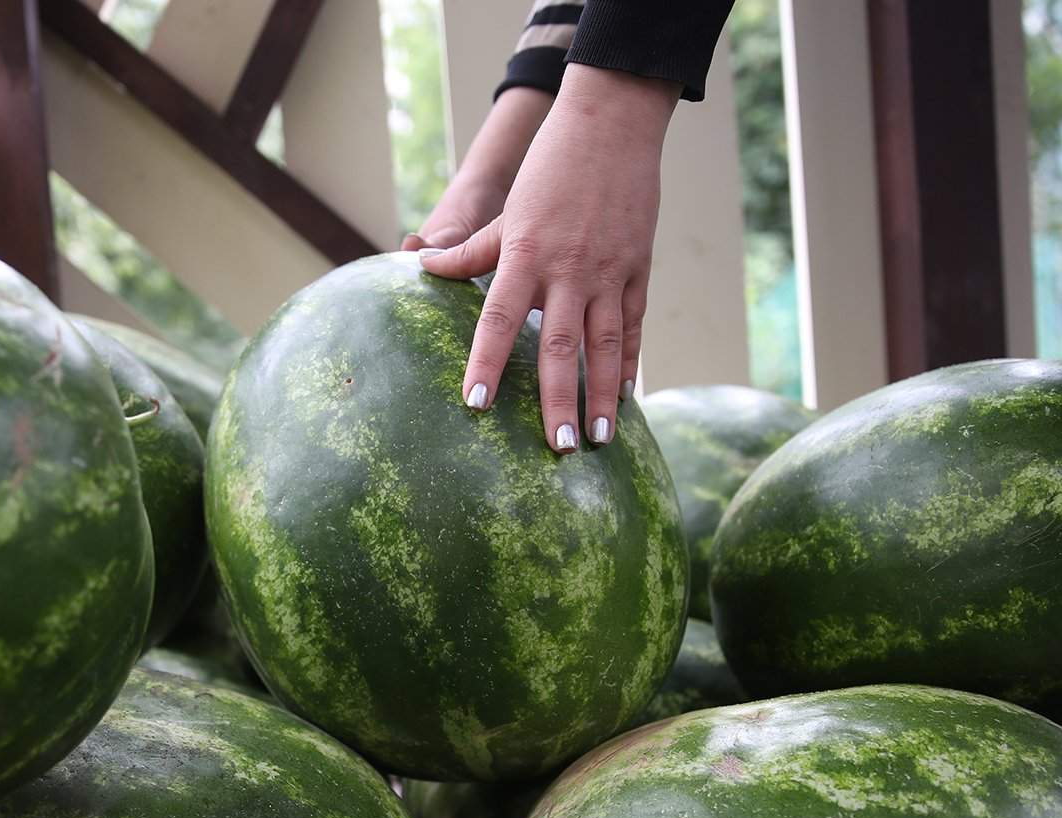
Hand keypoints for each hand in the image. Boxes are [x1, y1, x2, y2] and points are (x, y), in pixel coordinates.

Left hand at [421, 65, 677, 453]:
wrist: (612, 125)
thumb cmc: (550, 168)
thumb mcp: (507, 210)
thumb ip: (470, 249)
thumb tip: (421, 267)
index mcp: (526, 254)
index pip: (499, 319)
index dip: (486, 362)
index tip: (476, 404)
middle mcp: (568, 269)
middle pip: (559, 346)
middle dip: (557, 400)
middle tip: (559, 448)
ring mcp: (609, 271)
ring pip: (605, 344)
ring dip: (603, 395)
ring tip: (601, 437)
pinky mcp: (639, 268)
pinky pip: (633, 325)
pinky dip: (629, 360)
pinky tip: (626, 393)